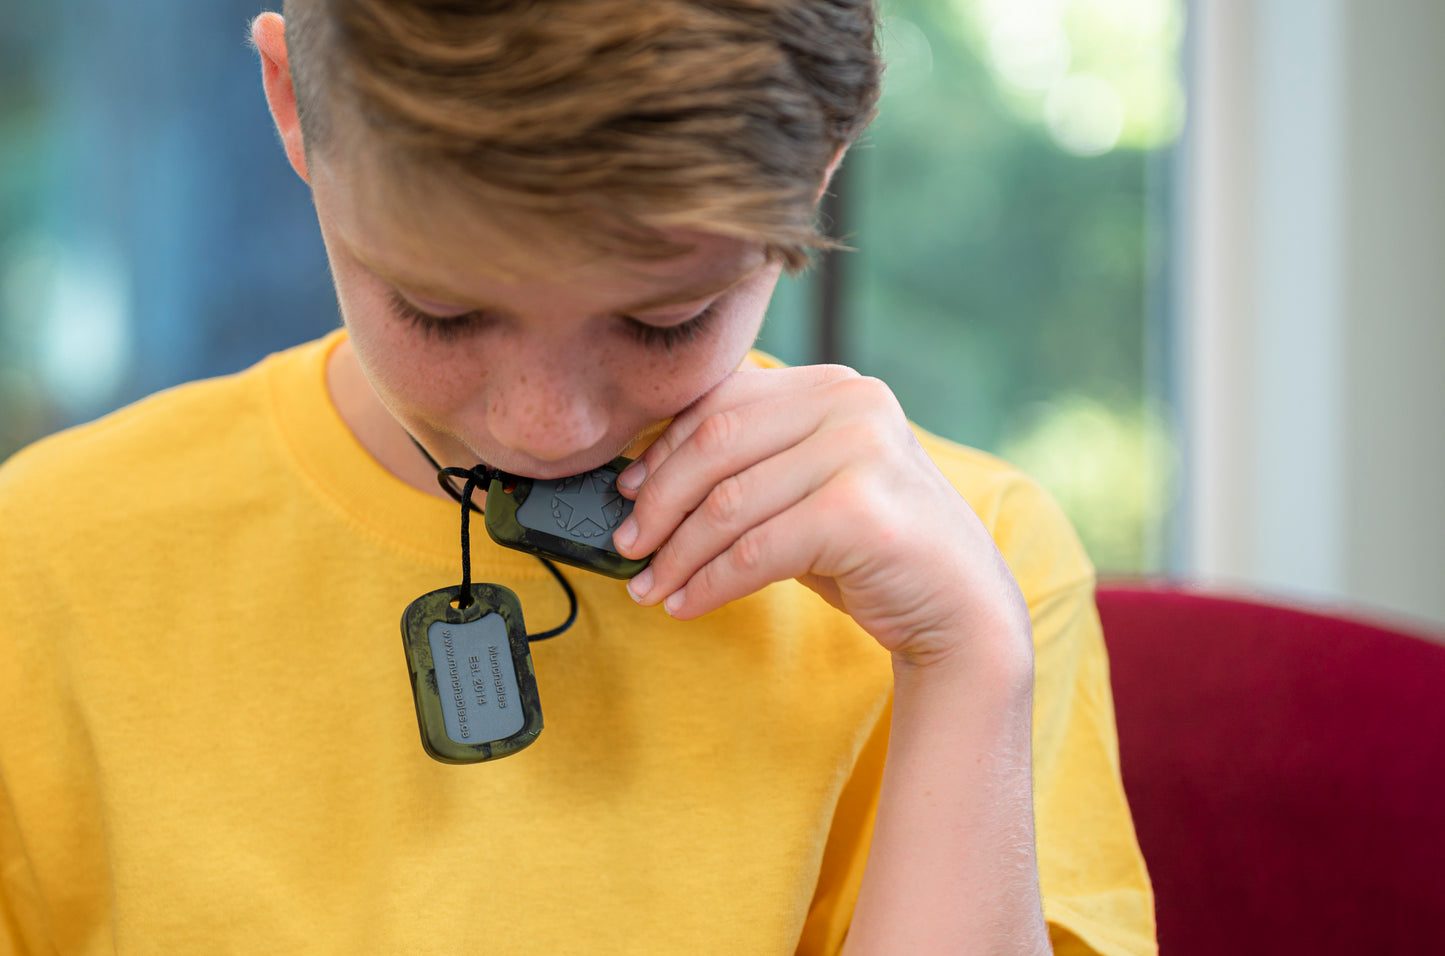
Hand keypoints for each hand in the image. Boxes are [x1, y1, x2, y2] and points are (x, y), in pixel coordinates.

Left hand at [611, 365, 1030, 665]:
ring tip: (648, 587)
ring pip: (727, 503)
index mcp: (834, 385)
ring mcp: (862, 452)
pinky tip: (686, 605)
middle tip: (624, 546)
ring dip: (675, 554)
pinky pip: (753, 550)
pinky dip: (708, 583)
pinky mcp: (860, 512)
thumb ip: (751, 464)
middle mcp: (853, 403)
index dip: (662, 448)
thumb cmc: (872, 550)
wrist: (961, 609)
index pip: (722, 401)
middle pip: (715, 444)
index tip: (627, 492)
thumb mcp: (809, 487)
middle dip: (657, 503)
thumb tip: (644, 479)